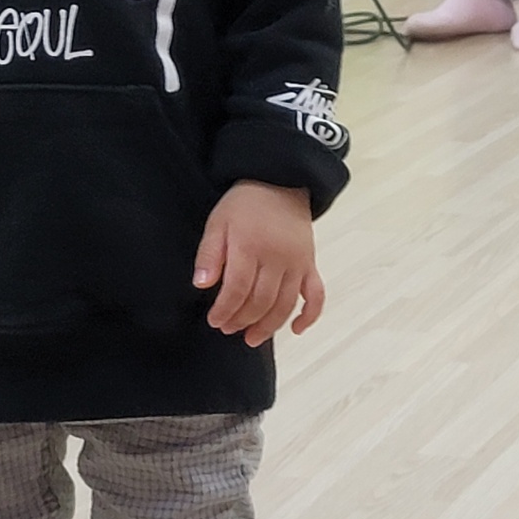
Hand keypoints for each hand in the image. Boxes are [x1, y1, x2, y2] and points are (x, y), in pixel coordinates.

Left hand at [193, 181, 324, 347]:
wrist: (278, 181)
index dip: (225, 310)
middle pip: (261, 301)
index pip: (237, 289)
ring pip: (285, 304)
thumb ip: (209, 254)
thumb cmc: (244, 203)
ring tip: (252, 337)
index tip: (214, 320)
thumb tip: (202, 284)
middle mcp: (277, 257)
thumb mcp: (218, 222)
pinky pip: (316, 294)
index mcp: (250, 245)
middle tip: (228, 329)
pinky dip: (309, 315)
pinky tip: (295, 329)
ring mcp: (297, 262)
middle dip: (243, 320)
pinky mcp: (310, 263)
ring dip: (269, 326)